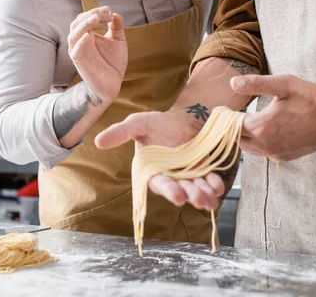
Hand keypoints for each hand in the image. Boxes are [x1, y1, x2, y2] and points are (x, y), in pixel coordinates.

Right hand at [68, 6, 127, 103]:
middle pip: (77, 23)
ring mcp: (78, 52)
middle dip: (90, 14)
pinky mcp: (80, 63)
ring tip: (96, 18)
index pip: (86, 18)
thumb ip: (117, 28)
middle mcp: (80, 41)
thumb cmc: (113, 63)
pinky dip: (80, 42)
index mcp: (88, 34)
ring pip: (73, 35)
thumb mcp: (118, 41)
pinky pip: (75, 51)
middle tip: (105, 13)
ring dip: (84, 24)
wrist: (112, 85)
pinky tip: (88, 35)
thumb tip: (116, 14)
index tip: (109, 11)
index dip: (96, 12)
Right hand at [95, 109, 224, 209]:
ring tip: (209, 195)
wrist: (182, 119)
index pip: (160, 185)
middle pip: (181, 192)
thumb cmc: (157, 124)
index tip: (177, 195)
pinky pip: (210, 185)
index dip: (168, 190)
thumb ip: (120, 133)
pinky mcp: (204, 174)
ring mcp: (188, 178)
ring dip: (204, 196)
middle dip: (190, 195)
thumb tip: (98, 141)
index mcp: (153, 173)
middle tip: (196, 196)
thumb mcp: (137, 124)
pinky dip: (215, 187)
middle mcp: (171, 180)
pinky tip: (217, 185)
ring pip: (197, 192)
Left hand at [230, 74, 315, 160]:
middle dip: (230, 128)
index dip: (224, 117)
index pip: (232, 126)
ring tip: (241, 121)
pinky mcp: (285, 157)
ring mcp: (276, 153)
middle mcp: (267, 145)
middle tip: (228, 115)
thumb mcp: (283, 84)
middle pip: (237, 140)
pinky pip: (262, 152)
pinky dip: (256, 143)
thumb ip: (256, 84)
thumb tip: (233, 82)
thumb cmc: (311, 97)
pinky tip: (260, 130)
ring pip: (248, 148)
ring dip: (243, 136)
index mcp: (263, 127)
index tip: (221, 108)